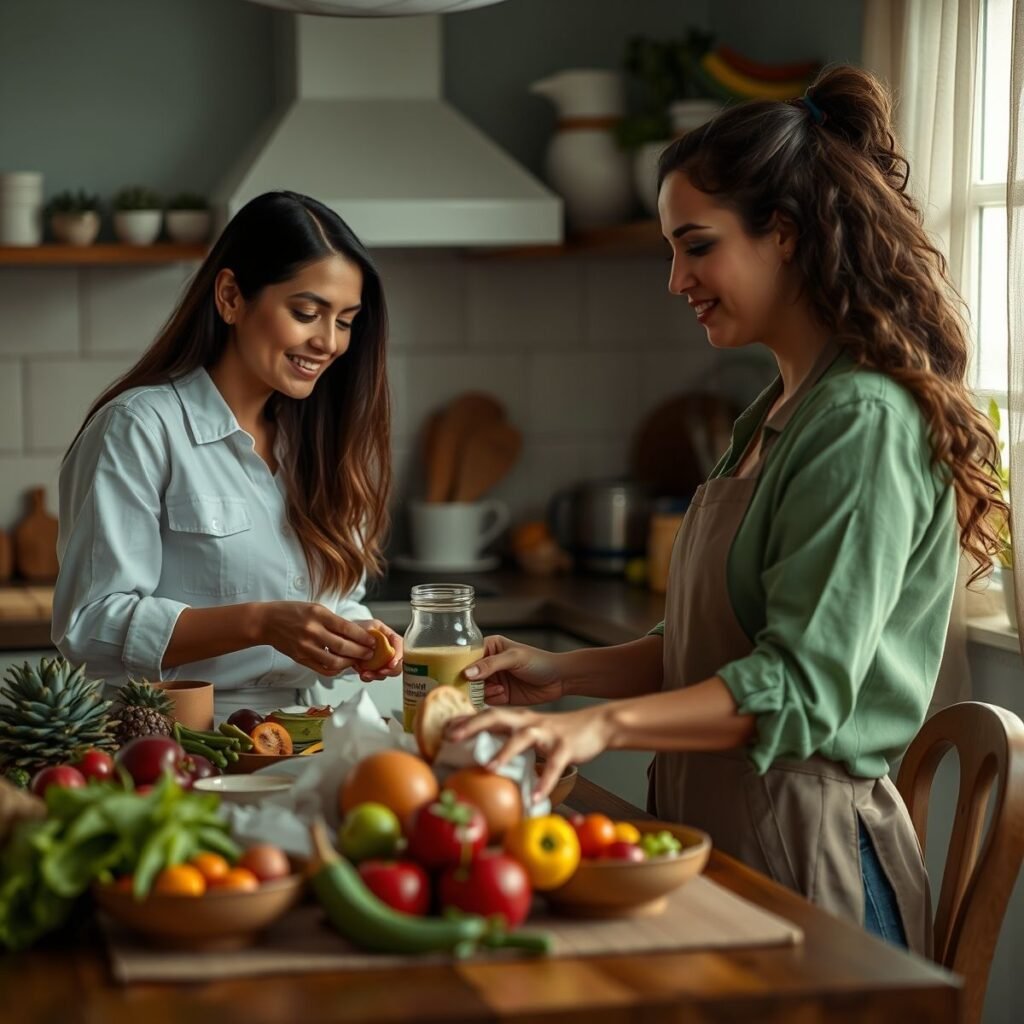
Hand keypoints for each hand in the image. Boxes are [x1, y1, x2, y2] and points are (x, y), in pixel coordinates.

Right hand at [258, 601, 377, 676]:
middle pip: (343, 647)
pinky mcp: (300, 659)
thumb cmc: (292, 612)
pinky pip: (322, 669)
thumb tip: (356, 633)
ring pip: (334, 662)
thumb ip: (334, 621)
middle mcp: (312, 631)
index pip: (347, 628)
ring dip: (350, 663)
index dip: (363, 637)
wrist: (266, 621)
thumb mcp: (316, 608)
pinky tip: (341, 665)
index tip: (373, 641)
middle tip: (370, 653)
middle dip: (361, 652)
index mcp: (318, 615)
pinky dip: (335, 670)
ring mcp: (306, 647)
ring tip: (357, 660)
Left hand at [351, 619, 402, 682]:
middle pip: (400, 661)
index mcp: (388, 635)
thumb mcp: (362, 628)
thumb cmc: (355, 630)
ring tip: (366, 674)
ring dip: (379, 675)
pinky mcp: (376, 667)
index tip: (391, 664)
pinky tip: (363, 674)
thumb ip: (368, 636)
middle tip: (381, 672)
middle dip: (391, 669)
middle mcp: (389, 647)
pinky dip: (371, 677)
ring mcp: (383, 658)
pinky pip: (377, 676)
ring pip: (389, 671)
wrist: (346, 638)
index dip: (398, 655)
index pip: (399, 644)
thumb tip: (373, 647)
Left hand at [446, 703, 613, 802]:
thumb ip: (508, 739)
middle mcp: (528, 722)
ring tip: (489, 768)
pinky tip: (535, 797)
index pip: (485, 715)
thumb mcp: (530, 731)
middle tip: (452, 737)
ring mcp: (547, 733)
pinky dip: (544, 782)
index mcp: (517, 719)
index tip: (441, 729)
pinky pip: (554, 766)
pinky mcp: (565, 747)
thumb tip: (482, 758)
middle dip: (473, 725)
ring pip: (522, 738)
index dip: (463, 720)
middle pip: (496, 717)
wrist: (596, 725)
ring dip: (505, 752)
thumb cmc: (557, 733)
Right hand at [465, 635, 565, 706]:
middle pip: (467, 675)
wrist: (559, 679)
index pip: (466, 655)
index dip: (459, 665)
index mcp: (489, 647)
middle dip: (468, 683)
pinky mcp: (500, 695)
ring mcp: (493, 680)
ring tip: (498, 688)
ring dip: (482, 691)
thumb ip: (490, 664)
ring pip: (475, 689)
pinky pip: (486, 700)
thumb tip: (467, 673)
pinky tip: (503, 693)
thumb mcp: (514, 658)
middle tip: (472, 687)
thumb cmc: (539, 661)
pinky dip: (491, 698)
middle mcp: (488, 664)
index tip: (456, 675)